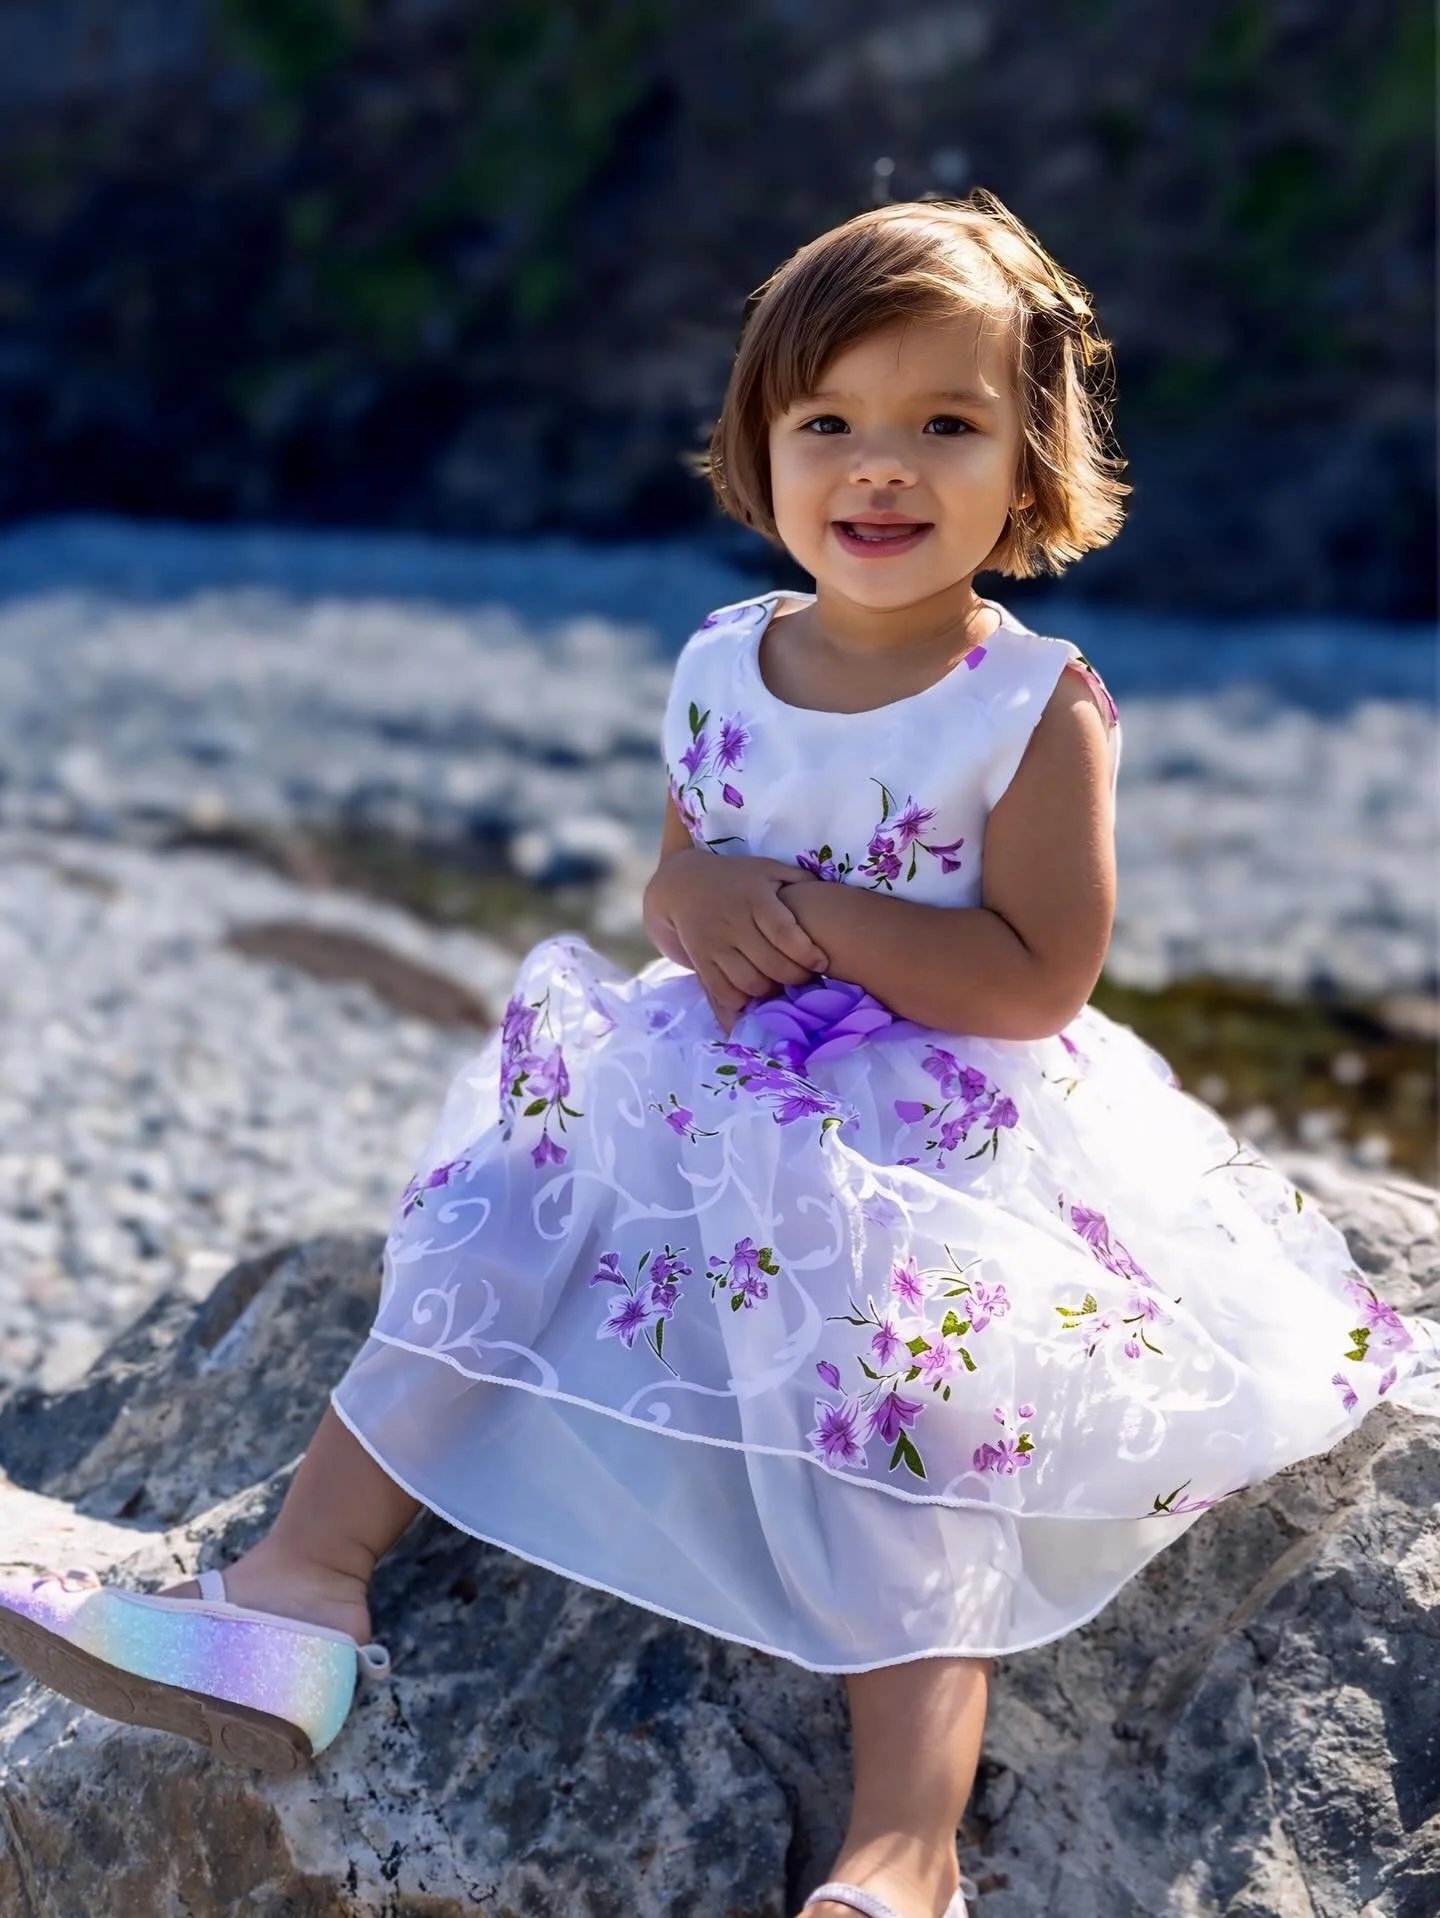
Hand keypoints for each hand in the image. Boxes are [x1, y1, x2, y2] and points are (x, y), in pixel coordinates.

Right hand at [643, 850, 828, 1031]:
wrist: (683, 884)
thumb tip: (830, 892)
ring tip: (780, 985)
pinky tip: (753, 993)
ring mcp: (715, 944)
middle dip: (795, 978)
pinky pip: (723, 992)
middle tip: (805, 978)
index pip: (785, 933)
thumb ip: (799, 879)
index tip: (821, 963)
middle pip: (771, 965)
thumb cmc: (736, 878)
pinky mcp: (701, 960)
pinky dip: (742, 1000)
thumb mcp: (767, 869)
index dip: (807, 954)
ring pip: (749, 983)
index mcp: (755, 899)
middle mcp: (734, 923)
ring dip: (770, 992)